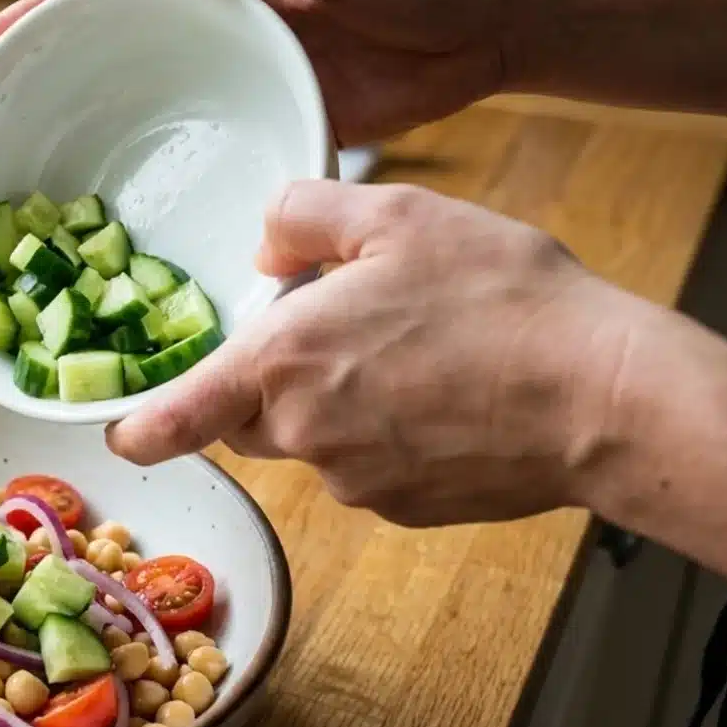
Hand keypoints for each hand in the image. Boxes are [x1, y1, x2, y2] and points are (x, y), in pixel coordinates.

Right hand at [0, 0, 531, 145]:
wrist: (500, 20)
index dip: (50, 17)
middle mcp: (223, 28)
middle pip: (122, 60)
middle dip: (60, 90)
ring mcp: (248, 81)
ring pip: (162, 112)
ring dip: (111, 146)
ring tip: (52, 194)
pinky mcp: (281, 124)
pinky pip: (218, 156)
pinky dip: (181, 184)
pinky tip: (146, 222)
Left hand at [105, 182, 656, 527]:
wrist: (605, 397)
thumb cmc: (503, 299)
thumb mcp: (399, 216)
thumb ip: (307, 216)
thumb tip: (266, 246)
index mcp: (282, 362)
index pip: (175, 417)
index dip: (139, 426)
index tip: (121, 431)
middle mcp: (304, 434)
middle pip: (249, 416)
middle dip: (272, 379)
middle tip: (345, 328)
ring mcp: (354, 482)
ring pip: (315, 440)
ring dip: (342, 404)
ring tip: (423, 354)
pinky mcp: (405, 510)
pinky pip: (371, 469)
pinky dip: (393, 436)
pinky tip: (453, 397)